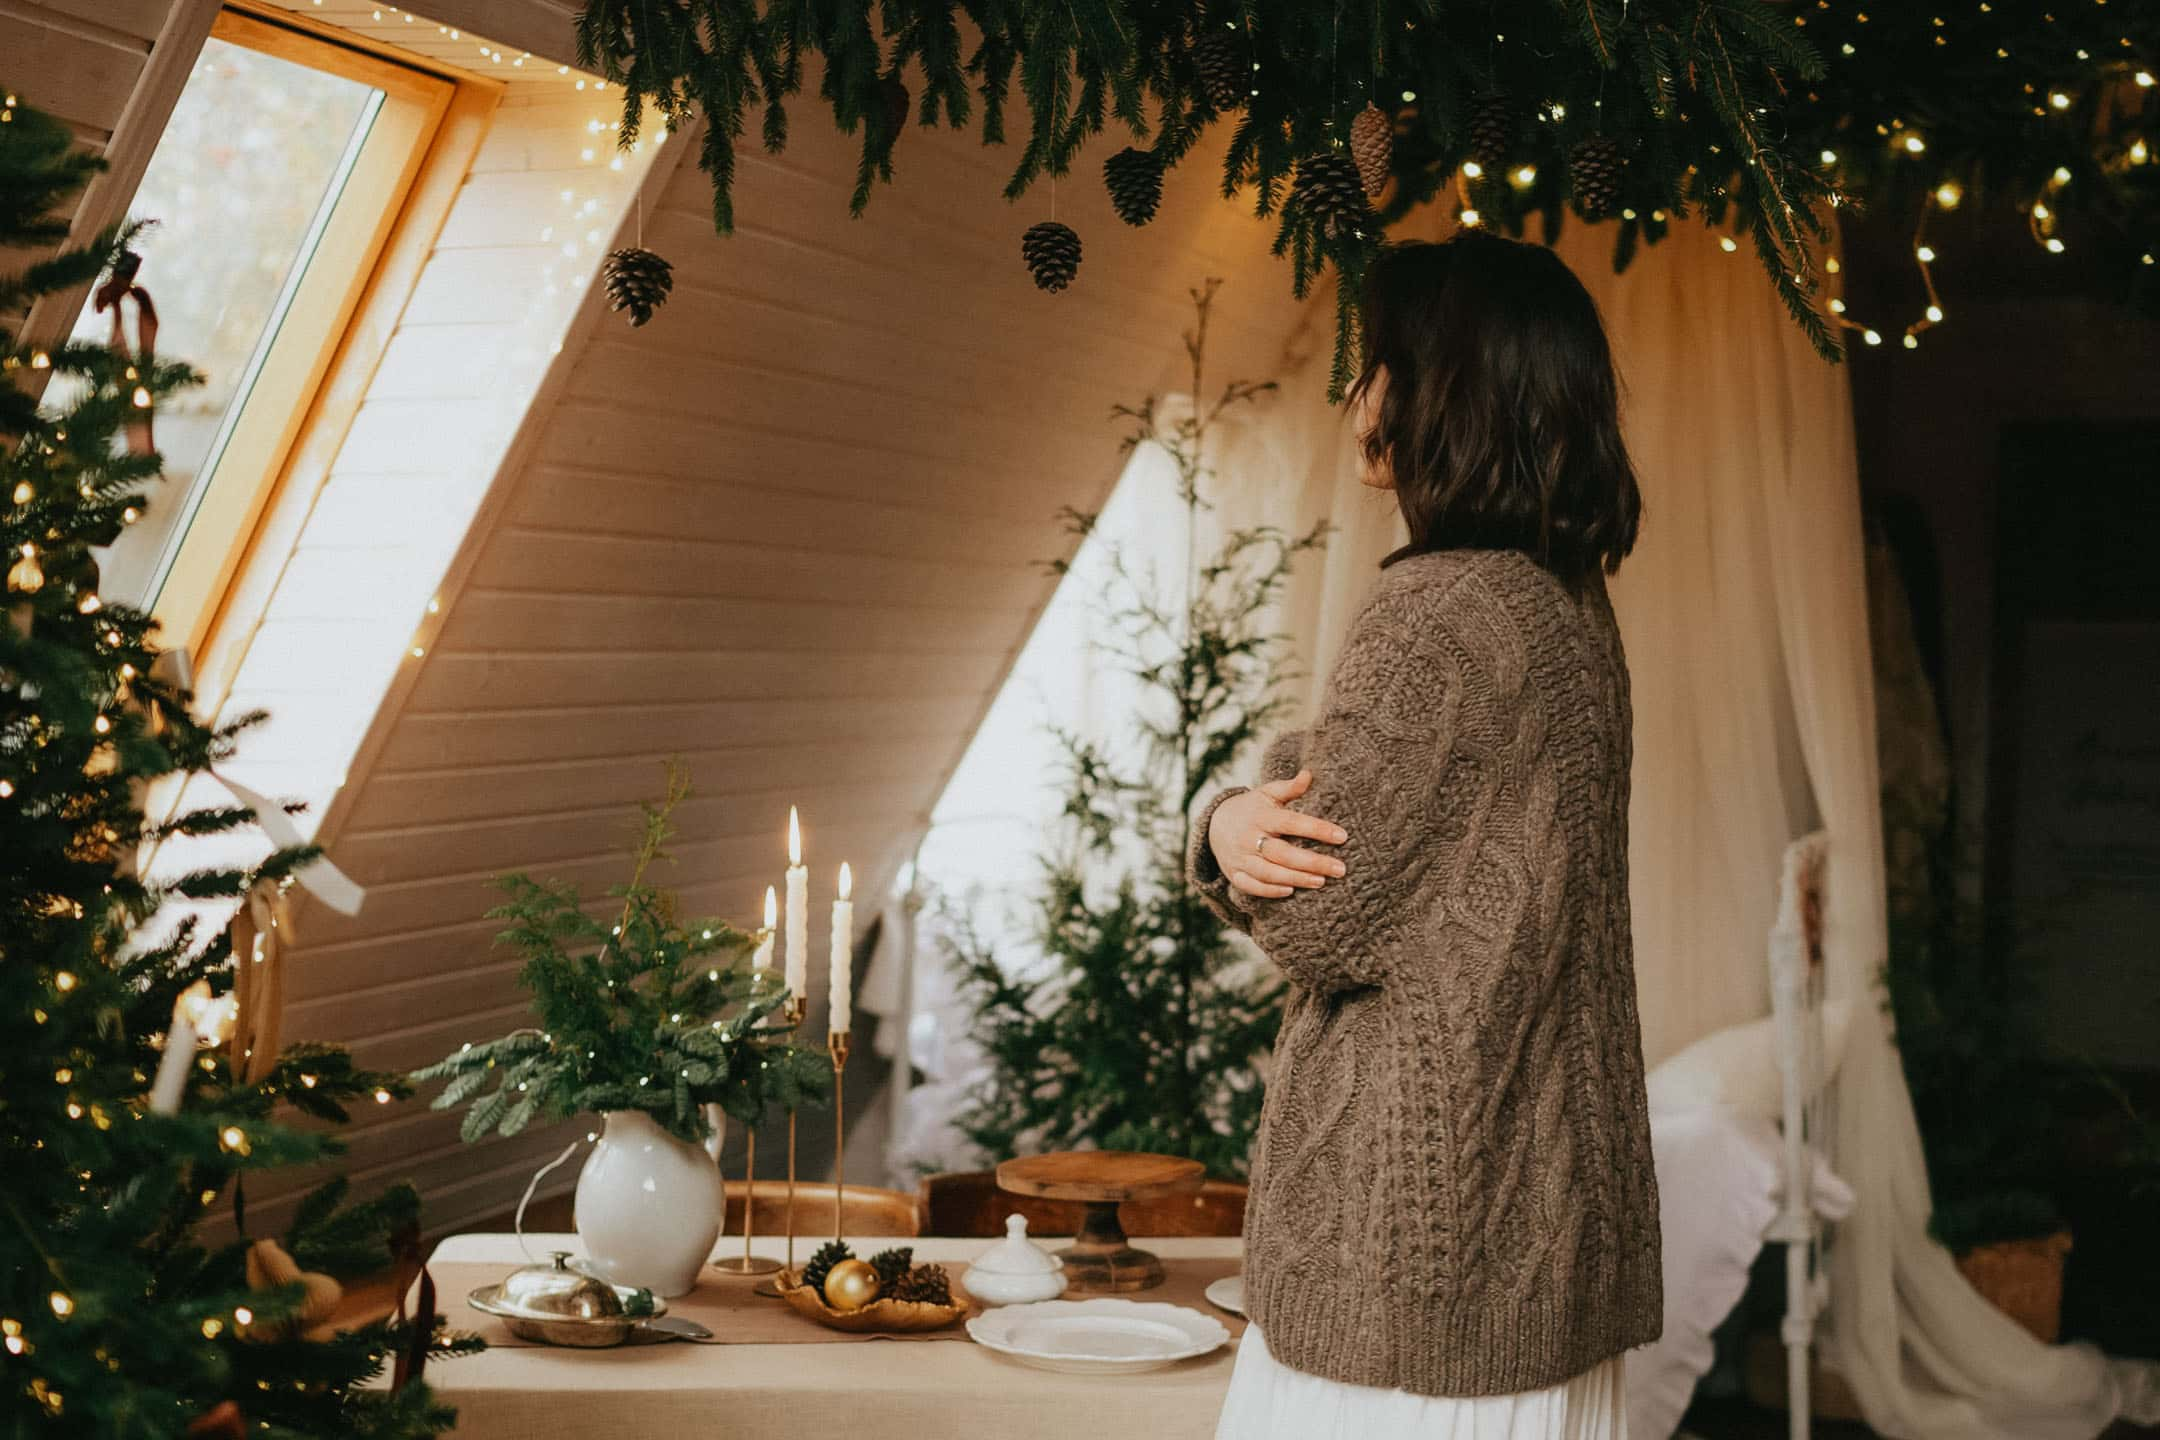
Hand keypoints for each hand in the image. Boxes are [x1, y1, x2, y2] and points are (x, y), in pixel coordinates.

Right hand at [1207, 770, 1348, 900]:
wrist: (1215, 824)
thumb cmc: (1252, 808)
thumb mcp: (1267, 793)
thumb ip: (1289, 788)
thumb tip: (1309, 774)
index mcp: (1260, 816)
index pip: (1291, 823)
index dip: (1317, 829)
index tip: (1342, 836)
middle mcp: (1249, 838)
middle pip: (1282, 853)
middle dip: (1312, 862)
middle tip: (1340, 868)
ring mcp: (1240, 858)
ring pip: (1269, 873)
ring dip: (1296, 878)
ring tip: (1321, 881)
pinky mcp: (1234, 874)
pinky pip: (1252, 886)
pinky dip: (1270, 890)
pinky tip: (1291, 890)